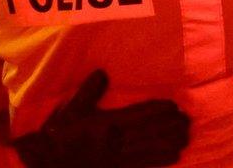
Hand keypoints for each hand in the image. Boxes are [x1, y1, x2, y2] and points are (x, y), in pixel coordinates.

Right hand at [12, 70, 189, 167]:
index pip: (137, 116)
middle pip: (148, 133)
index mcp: (106, 124)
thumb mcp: (71, 111)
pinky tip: (174, 157)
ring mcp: (118, 157)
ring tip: (186, 137)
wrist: (45, 164)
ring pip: (149, 148)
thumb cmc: (57, 136)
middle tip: (187, 121)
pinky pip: (143, 163)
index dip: (156, 111)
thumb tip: (102, 73)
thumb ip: (88, 93)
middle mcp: (115, 141)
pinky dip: (160, 160)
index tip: (173, 106)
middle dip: (169, 127)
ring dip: (169, 142)